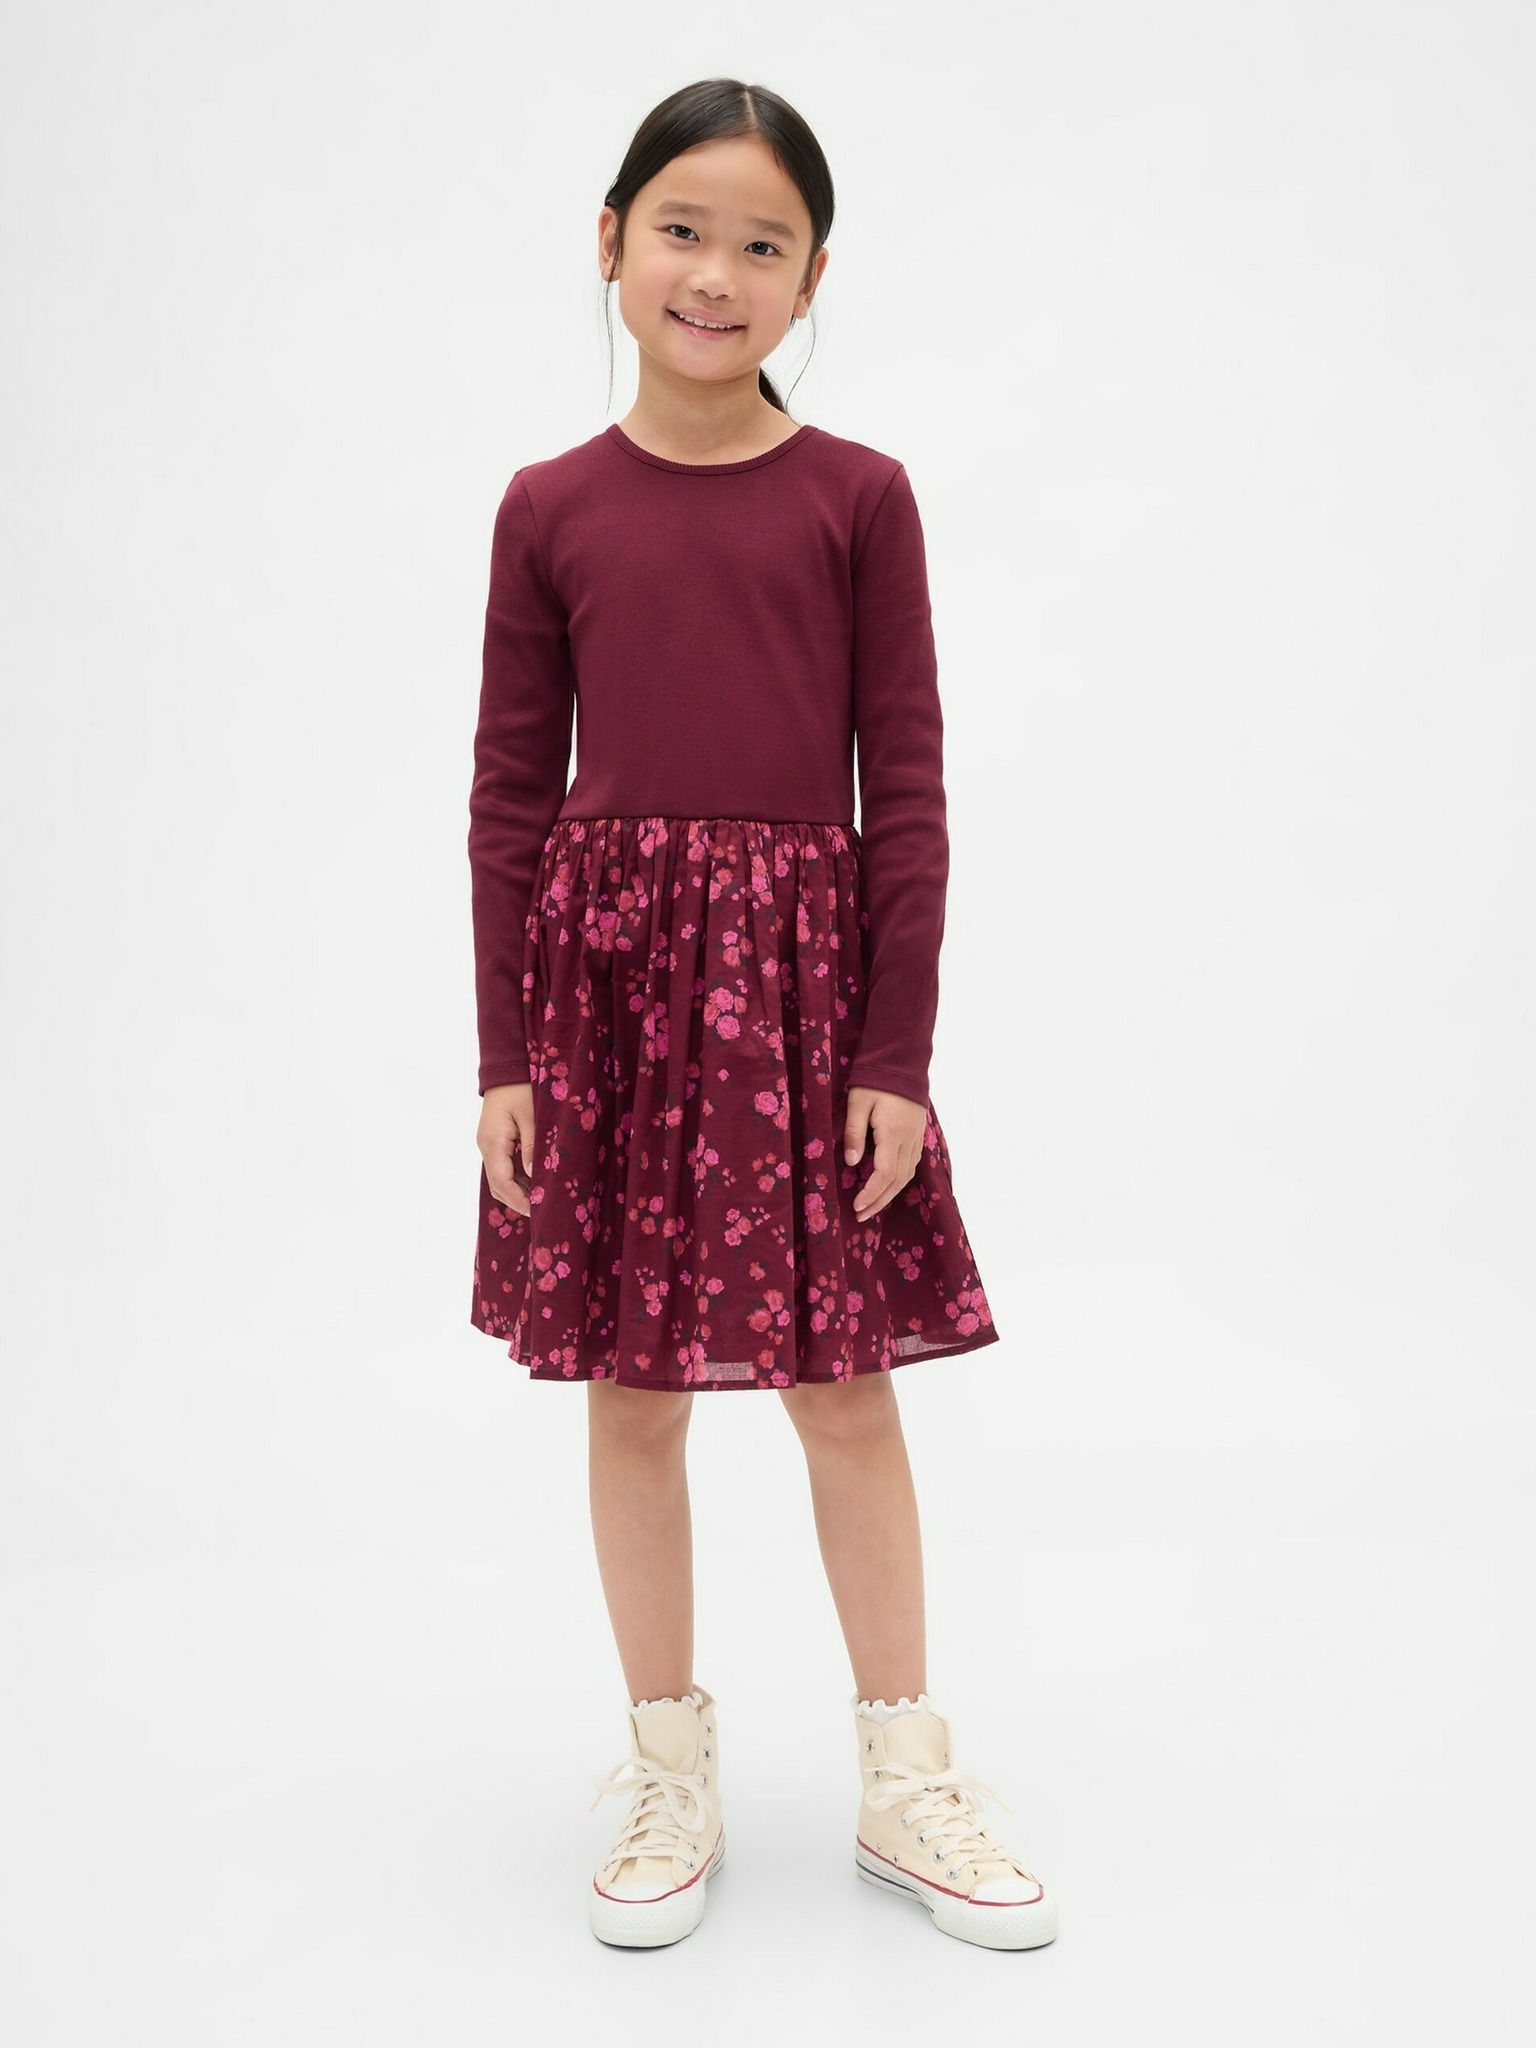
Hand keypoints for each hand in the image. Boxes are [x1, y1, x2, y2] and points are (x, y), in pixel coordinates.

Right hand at [478, 1082, 535, 1216]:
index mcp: (493, 1142)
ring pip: (500, 1178)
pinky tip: (536, 1181)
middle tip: (543, 1210)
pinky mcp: (495, 1141)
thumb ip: (533, 1146)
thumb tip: (535, 1175)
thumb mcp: (531, 1115)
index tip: (538, 1211)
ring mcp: (489, 1144)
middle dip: (518, 1201)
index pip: (502, 1183)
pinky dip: (518, 1178)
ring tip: (542, 1200)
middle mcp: (486, 1147)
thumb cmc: (521, 1087)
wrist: (506, 1067)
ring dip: (519, 1191)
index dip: (519, 1201)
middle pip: (498, 1186)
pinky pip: (504, 1167)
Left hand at [843, 1085, 925, 1221]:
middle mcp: (909, 1140)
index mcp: (893, 1133)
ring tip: (872, 1206)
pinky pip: (911, 1165)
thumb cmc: (875, 1081)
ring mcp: (916, 1138)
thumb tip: (851, 1162)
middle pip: (897, 1181)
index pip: (884, 1173)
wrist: (903, 1063)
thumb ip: (854, 1133)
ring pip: (907, 1175)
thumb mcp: (857, 1103)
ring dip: (890, 1194)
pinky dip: (899, 1181)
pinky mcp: (918, 1135)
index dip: (871, 1193)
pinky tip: (888, 1186)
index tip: (857, 1206)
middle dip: (879, 1201)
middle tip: (861, 1216)